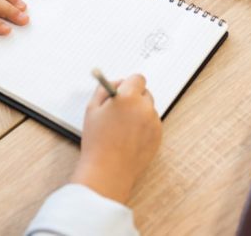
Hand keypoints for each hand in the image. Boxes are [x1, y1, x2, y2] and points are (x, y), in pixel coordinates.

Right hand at [70, 74, 161, 203]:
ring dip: (140, 113)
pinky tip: (129, 138)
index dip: (128, 84)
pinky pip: (153, 124)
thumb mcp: (92, 109)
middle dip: (134, 98)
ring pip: (149, 110)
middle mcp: (145, 108)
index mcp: (128, 97)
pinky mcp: (158, 137)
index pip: (137, 79)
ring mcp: (154, 123)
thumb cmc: (97, 141)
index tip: (122, 91)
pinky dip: (144, 127)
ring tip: (123, 128)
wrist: (108, 171)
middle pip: (145, 93)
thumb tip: (117, 83)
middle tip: (120, 110)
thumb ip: (104, 89)